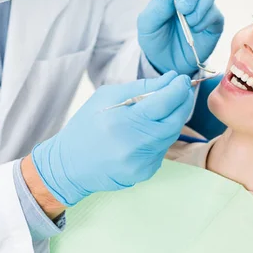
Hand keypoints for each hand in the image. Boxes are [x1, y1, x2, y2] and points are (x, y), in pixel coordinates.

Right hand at [31, 72, 194, 205]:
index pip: (164, 102)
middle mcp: (135, 145)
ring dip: (173, 118)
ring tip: (166, 106)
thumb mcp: (106, 97)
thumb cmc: (86, 126)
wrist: (69, 165)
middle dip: (183, 102)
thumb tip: (170, 80)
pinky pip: (162, 149)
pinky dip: (161, 136)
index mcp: (123, 121)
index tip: (182, 79)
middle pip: (175, 120)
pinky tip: (149, 130)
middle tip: (182, 89)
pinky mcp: (145, 173)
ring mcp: (142, 162)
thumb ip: (141, 87)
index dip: (178, 88)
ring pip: (171, 135)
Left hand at [138, 0, 223, 75]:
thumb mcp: (147, 25)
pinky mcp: (213, 21)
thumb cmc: (155, 40)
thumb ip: (158, 7)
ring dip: (198, 8)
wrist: (166, 63)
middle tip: (182, 9)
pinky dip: (205, 20)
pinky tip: (195, 29)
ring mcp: (202, 7)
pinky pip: (215, 12)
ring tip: (188, 23)